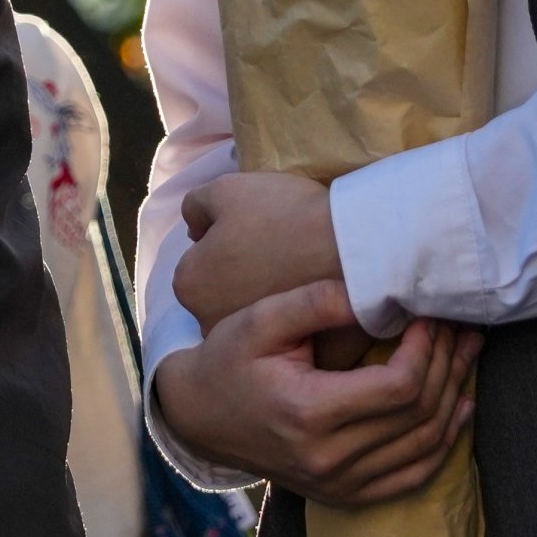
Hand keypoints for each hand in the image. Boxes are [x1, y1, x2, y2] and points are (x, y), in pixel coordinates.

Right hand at [150, 280, 479, 504]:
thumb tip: (379, 290)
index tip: (429, 314)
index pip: (399, 388)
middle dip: (447, 363)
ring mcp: (339, 485)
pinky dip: (443, 443)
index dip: (427, 348)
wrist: (200, 417)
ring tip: (467, 352)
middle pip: (419, 415)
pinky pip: (411, 477)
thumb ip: (318, 302)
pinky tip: (460, 408)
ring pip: (424, 446)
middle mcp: (329, 459)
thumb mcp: (262, 319)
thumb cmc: (230, 359)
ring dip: (455, 396)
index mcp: (309, 414)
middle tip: (457, 324)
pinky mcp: (345, 495)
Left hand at [174, 171, 346, 334]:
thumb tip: (196, 227)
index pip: (200, 258)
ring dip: (263, 291)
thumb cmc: (283, 216)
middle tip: (274, 247)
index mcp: (190, 284)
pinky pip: (280, 323)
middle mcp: (207, 320)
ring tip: (294, 266)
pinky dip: (288, 308)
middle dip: (240, 270)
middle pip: (221, 287)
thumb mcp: (227, 189)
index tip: (256, 229)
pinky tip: (306, 286)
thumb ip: (197, 205)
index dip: (227, 239)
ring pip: (249, 306)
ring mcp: (247, 339)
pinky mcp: (278, 347)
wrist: (347, 245)